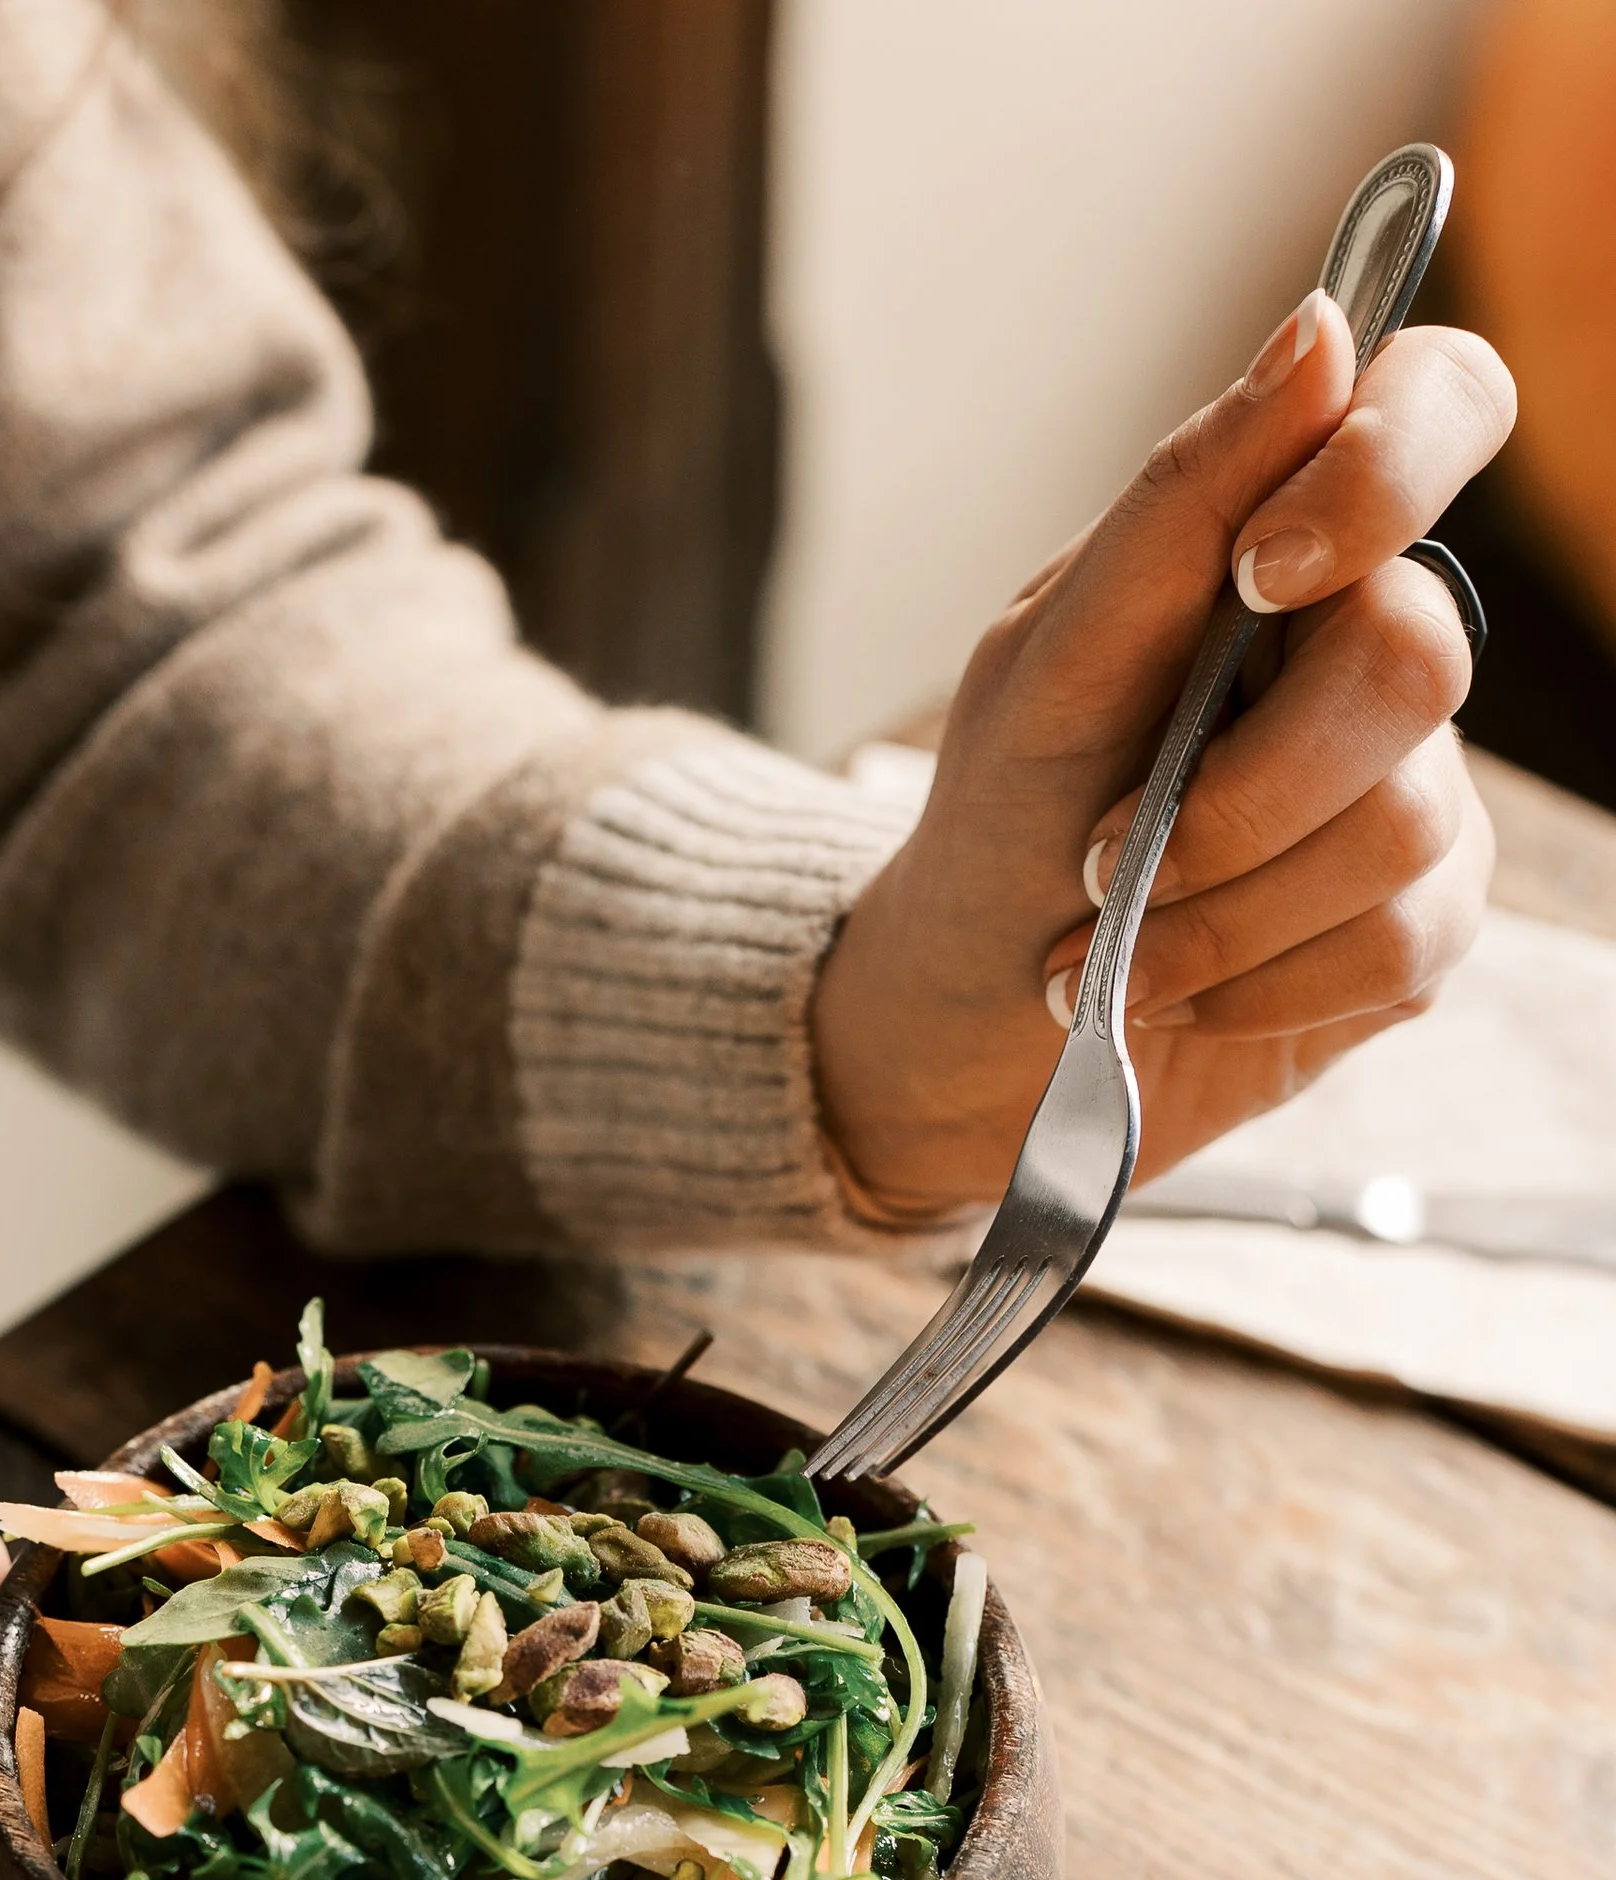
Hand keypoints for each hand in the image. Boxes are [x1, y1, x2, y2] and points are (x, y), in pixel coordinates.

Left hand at [811, 293, 1517, 1214]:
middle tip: (1104, 854)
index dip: (1389, 466)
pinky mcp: (1417, 930)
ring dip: (1216, 913)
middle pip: (1416, 661)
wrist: (968, 1022)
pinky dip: (1247, 986)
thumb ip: (1182, 502)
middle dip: (1237, 791)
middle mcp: (1375, 650)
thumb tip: (1324, 328)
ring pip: (1399, 829)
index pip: (1441, 404)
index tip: (1257, 574)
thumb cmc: (1004, 822)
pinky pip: (1395, 945)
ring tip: (1110, 947)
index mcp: (1292, 544)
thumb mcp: (1049, 660)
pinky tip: (1164, 994)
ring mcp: (1417, 792)